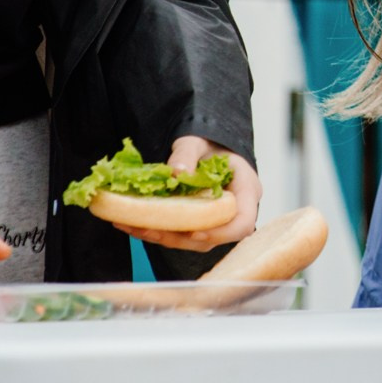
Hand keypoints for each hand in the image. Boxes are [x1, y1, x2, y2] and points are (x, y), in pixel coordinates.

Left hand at [108, 137, 261, 252]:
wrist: (204, 148)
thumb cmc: (207, 143)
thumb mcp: (196, 142)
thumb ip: (186, 154)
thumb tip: (176, 173)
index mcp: (246, 189)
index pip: (243, 222)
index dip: (221, 232)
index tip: (194, 232)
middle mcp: (235, 210)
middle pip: (215, 237)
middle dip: (180, 238)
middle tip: (149, 229)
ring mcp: (218, 220)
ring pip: (196, 241)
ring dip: (165, 238)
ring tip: (136, 228)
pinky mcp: (201, 224)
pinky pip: (183, 234)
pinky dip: (160, 232)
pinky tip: (135, 225)